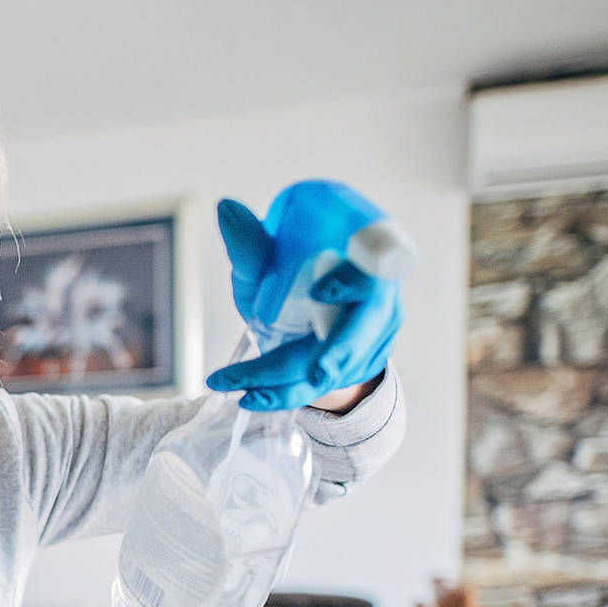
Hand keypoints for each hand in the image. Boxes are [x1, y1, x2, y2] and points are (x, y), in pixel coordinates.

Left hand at [210, 188, 404, 411]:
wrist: (298, 299)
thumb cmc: (285, 267)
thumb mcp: (263, 258)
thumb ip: (249, 242)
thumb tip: (227, 209)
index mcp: (364, 246)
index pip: (379, 257)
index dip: (356, 274)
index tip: (320, 290)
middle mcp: (380, 288)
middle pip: (369, 323)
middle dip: (343, 350)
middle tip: (318, 372)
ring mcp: (376, 328)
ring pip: (341, 362)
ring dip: (294, 381)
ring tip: (248, 392)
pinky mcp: (360, 361)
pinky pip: (325, 383)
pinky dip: (287, 393)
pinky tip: (250, 397)